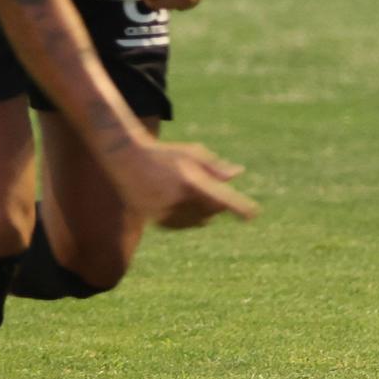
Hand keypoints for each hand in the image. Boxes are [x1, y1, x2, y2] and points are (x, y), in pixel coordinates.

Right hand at [111, 139, 257, 228]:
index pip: (221, 198)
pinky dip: (189, 217)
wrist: (125, 161)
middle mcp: (179, 199)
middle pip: (213, 210)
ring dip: (204, 211)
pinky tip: (180, 203)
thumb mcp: (191, 153)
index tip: (253, 214)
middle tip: (208, 188)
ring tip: (187, 191)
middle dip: (218, 202)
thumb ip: (215, 166)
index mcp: (191, 180)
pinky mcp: (158, 221)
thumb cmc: (163, 154)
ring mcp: (167, 212)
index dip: (238, 207)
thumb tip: (238, 174)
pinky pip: (184, 225)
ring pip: (200, 220)